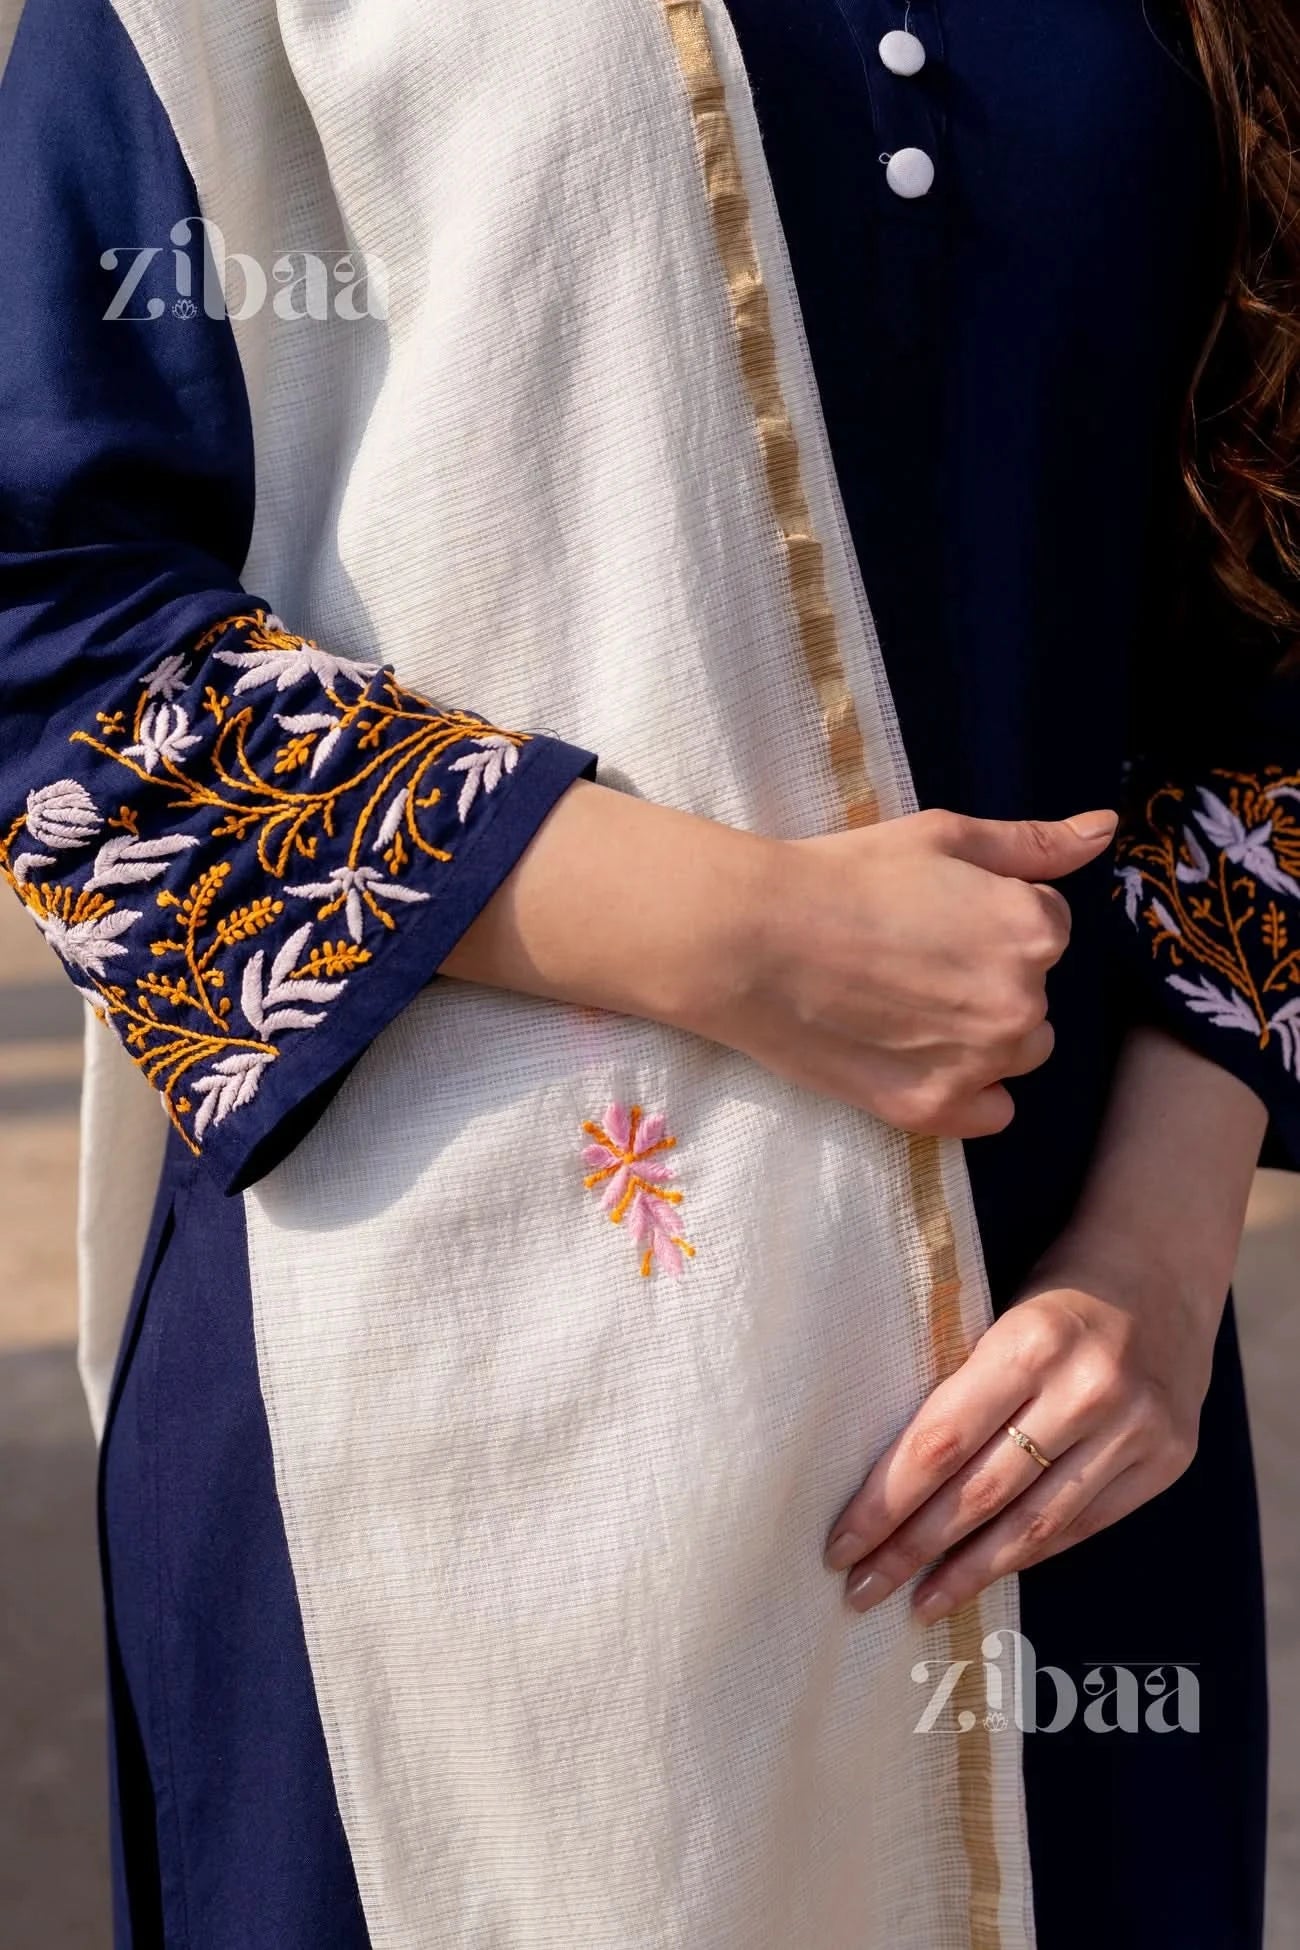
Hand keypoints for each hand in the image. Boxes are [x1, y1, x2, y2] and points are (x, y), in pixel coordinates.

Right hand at [710, 804, 1115, 1137]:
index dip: (987, 918)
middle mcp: (1021, 1001)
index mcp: (1032, 928)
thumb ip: (1033, 843)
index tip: (931, 917)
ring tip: (909, 1007)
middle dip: (989, 977)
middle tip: (912, 960)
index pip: (1046, 928)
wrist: (753, 941)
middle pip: (1034, 994)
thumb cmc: (844, 876)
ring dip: (983, 1034)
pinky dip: (967, 1092)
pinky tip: (915, 1057)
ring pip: (1019, 1052)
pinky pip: (992, 1112)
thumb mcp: (941, 836)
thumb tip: (1107, 829)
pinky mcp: (936, 1110)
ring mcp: (980, 1062)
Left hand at [822, 1027, 1266, 1619]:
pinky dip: (1029, 1553)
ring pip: (1035, 1524)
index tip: (841, 1544)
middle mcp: (1087, 1390)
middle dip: (913, 1548)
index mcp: (1030, 1341)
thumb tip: (888, 1480)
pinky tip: (987, 1573)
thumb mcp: (999, 1315)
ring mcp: (1135, 1429)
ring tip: (918, 1603)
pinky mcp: (1169, 1459)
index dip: (886, 1501)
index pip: (941, 1442)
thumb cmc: (1054, 1289)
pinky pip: (1084, 1524)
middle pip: (981, 1493)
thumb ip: (961, 1389)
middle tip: (861, 1589)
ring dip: (969, 1571)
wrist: (1161, 1265)